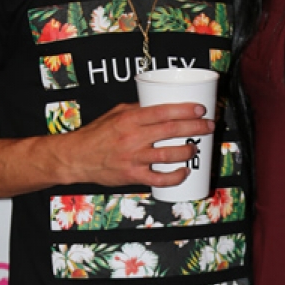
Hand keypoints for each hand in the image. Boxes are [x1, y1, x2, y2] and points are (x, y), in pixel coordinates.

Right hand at [62, 102, 213, 186]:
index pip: (163, 111)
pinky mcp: (132, 175)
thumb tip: (162, 106)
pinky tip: (184, 172)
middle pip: (171, 130)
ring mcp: (133, 157)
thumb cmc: (97, 134)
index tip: (200, 109)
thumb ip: (138, 110)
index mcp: (129, 119)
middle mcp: (133, 137)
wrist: (76, 157)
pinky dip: (175, 177)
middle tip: (208, 126)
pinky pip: (159, 178)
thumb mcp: (115, 114)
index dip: (185, 110)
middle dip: (195, 128)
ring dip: (187, 151)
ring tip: (195, 148)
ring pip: (168, 155)